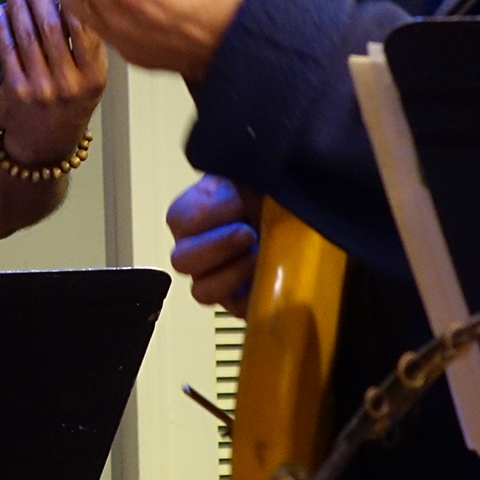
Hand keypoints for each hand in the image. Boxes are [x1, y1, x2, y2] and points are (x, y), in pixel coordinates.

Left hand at [0, 0, 107, 165]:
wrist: (45, 146)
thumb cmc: (70, 105)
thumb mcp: (93, 81)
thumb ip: (89, 47)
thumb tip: (73, 0)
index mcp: (94, 76)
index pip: (85, 29)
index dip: (71, 1)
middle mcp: (70, 82)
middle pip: (52, 28)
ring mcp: (42, 87)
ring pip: (28, 36)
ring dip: (17, 8)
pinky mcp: (17, 91)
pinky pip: (8, 51)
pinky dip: (2, 28)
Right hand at [167, 173, 260, 313]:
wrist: (300, 217)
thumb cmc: (271, 193)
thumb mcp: (252, 174)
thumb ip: (239, 170)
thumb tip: (239, 176)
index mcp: (194, 212)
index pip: (179, 219)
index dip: (207, 214)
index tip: (237, 203)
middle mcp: (198, 248)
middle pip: (182, 261)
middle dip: (218, 246)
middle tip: (247, 232)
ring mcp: (216, 278)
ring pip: (202, 291)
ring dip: (233, 273)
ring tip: (259, 254)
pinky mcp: (239, 300)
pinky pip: (235, 308)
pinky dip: (252, 293)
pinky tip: (268, 272)